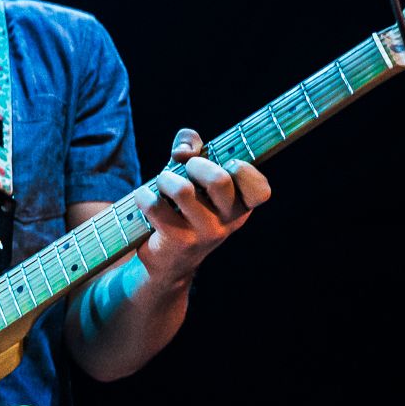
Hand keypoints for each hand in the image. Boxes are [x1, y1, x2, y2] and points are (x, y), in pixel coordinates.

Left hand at [134, 128, 270, 286]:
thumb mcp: (192, 173)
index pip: (260, 190)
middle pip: (218, 179)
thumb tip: (183, 152)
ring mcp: (204, 234)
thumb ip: (191, 145)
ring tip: (162, 184)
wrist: (167, 260)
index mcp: (241, 206)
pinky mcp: (178, 241)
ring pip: (182, 190)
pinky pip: (155, 206)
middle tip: (186, 169)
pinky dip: (144, 195)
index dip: (242, 170)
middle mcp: (228, 222)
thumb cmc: (183, 206)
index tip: (225, 165)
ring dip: (165, 179)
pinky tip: (145, 199)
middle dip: (195, 164)